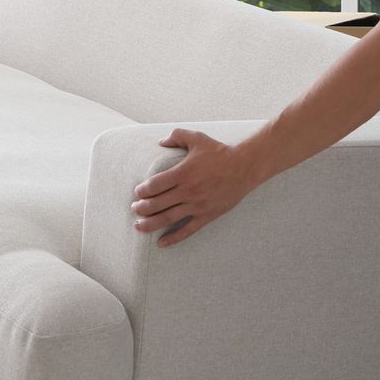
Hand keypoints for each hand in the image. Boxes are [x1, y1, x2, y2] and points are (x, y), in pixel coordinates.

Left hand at [131, 130, 261, 247]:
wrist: (244, 167)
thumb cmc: (219, 152)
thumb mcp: (197, 138)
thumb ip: (177, 136)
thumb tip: (160, 142)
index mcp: (183, 173)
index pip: (154, 185)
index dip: (142, 191)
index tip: (138, 193)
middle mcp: (188, 191)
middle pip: (156, 204)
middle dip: (141, 208)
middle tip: (134, 209)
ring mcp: (197, 205)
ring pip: (167, 218)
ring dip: (150, 224)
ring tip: (138, 226)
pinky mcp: (207, 215)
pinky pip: (187, 230)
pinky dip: (173, 238)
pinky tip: (161, 243)